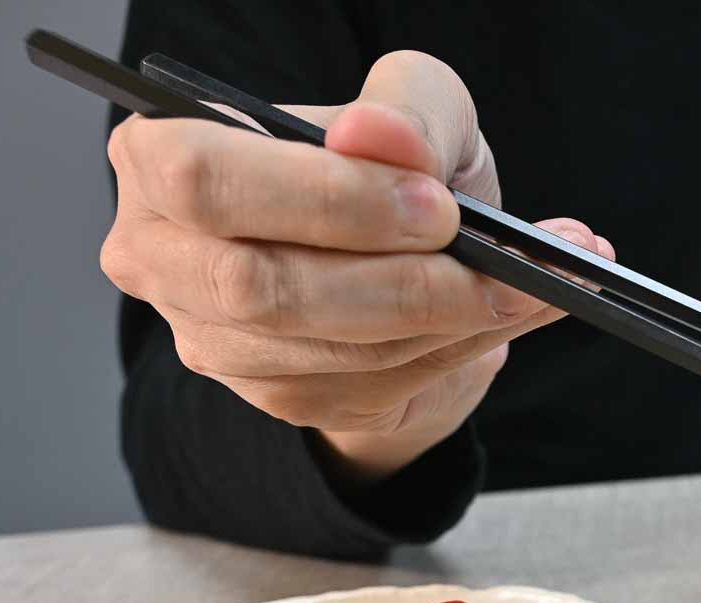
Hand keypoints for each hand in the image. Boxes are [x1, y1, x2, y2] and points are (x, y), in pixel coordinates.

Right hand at [101, 52, 612, 480]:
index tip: (436, 204)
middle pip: (261, 286)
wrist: (406, 252)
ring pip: (331, 349)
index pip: (205, 180)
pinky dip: (458, 350)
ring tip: (540, 282)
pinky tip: (511, 313)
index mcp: (160, 158)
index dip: (326, 199)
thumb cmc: (389, 165)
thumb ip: (408, 107)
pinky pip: (375, 387)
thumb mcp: (415, 105)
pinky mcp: (283, 398)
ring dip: (452, 319)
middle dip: (400, 280)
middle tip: (499, 261)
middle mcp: (165, 258)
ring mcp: (218, 342)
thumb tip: (382, 138)